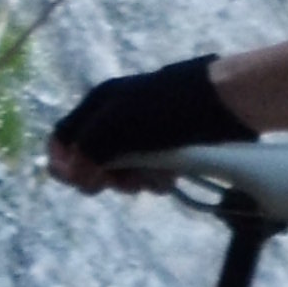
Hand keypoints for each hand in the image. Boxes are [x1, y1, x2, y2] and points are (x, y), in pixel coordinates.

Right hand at [46, 54, 249, 189]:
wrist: (223, 103)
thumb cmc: (165, 110)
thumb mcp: (117, 125)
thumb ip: (87, 150)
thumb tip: (71, 174)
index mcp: (99, 104)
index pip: (64, 138)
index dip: (64, 163)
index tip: (82, 181)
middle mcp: (116, 118)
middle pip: (93, 160)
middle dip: (106, 177)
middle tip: (124, 183)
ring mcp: (142, 133)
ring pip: (122, 170)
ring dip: (134, 180)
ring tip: (154, 179)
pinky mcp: (166, 146)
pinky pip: (149, 171)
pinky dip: (154, 179)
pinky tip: (169, 179)